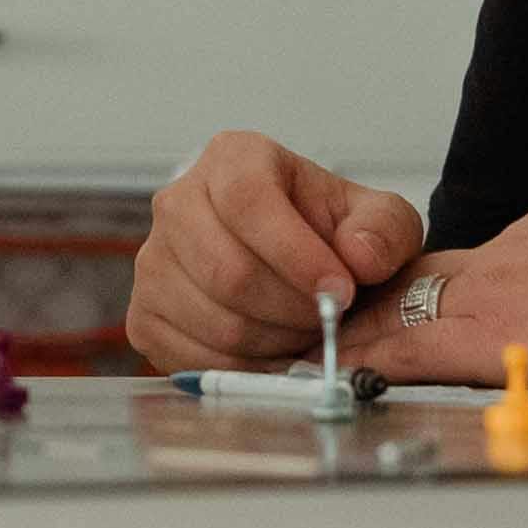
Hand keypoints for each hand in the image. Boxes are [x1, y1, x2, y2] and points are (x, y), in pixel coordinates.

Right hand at [124, 130, 423, 369]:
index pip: (247, 201)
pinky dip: (243, 368)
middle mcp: (177, 201)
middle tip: (326, 319)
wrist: (295, 262)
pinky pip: (192, 356)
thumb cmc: (329, 234)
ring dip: (273, 342)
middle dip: (291, 309)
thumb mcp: (377, 219)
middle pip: (228, 271)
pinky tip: (271, 351)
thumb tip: (359, 256)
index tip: (341, 290)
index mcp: (232, 159)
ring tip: (301, 330)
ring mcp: (152, 260)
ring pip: (214, 320)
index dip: (295, 254)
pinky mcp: (144, 313)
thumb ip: (384, 230)